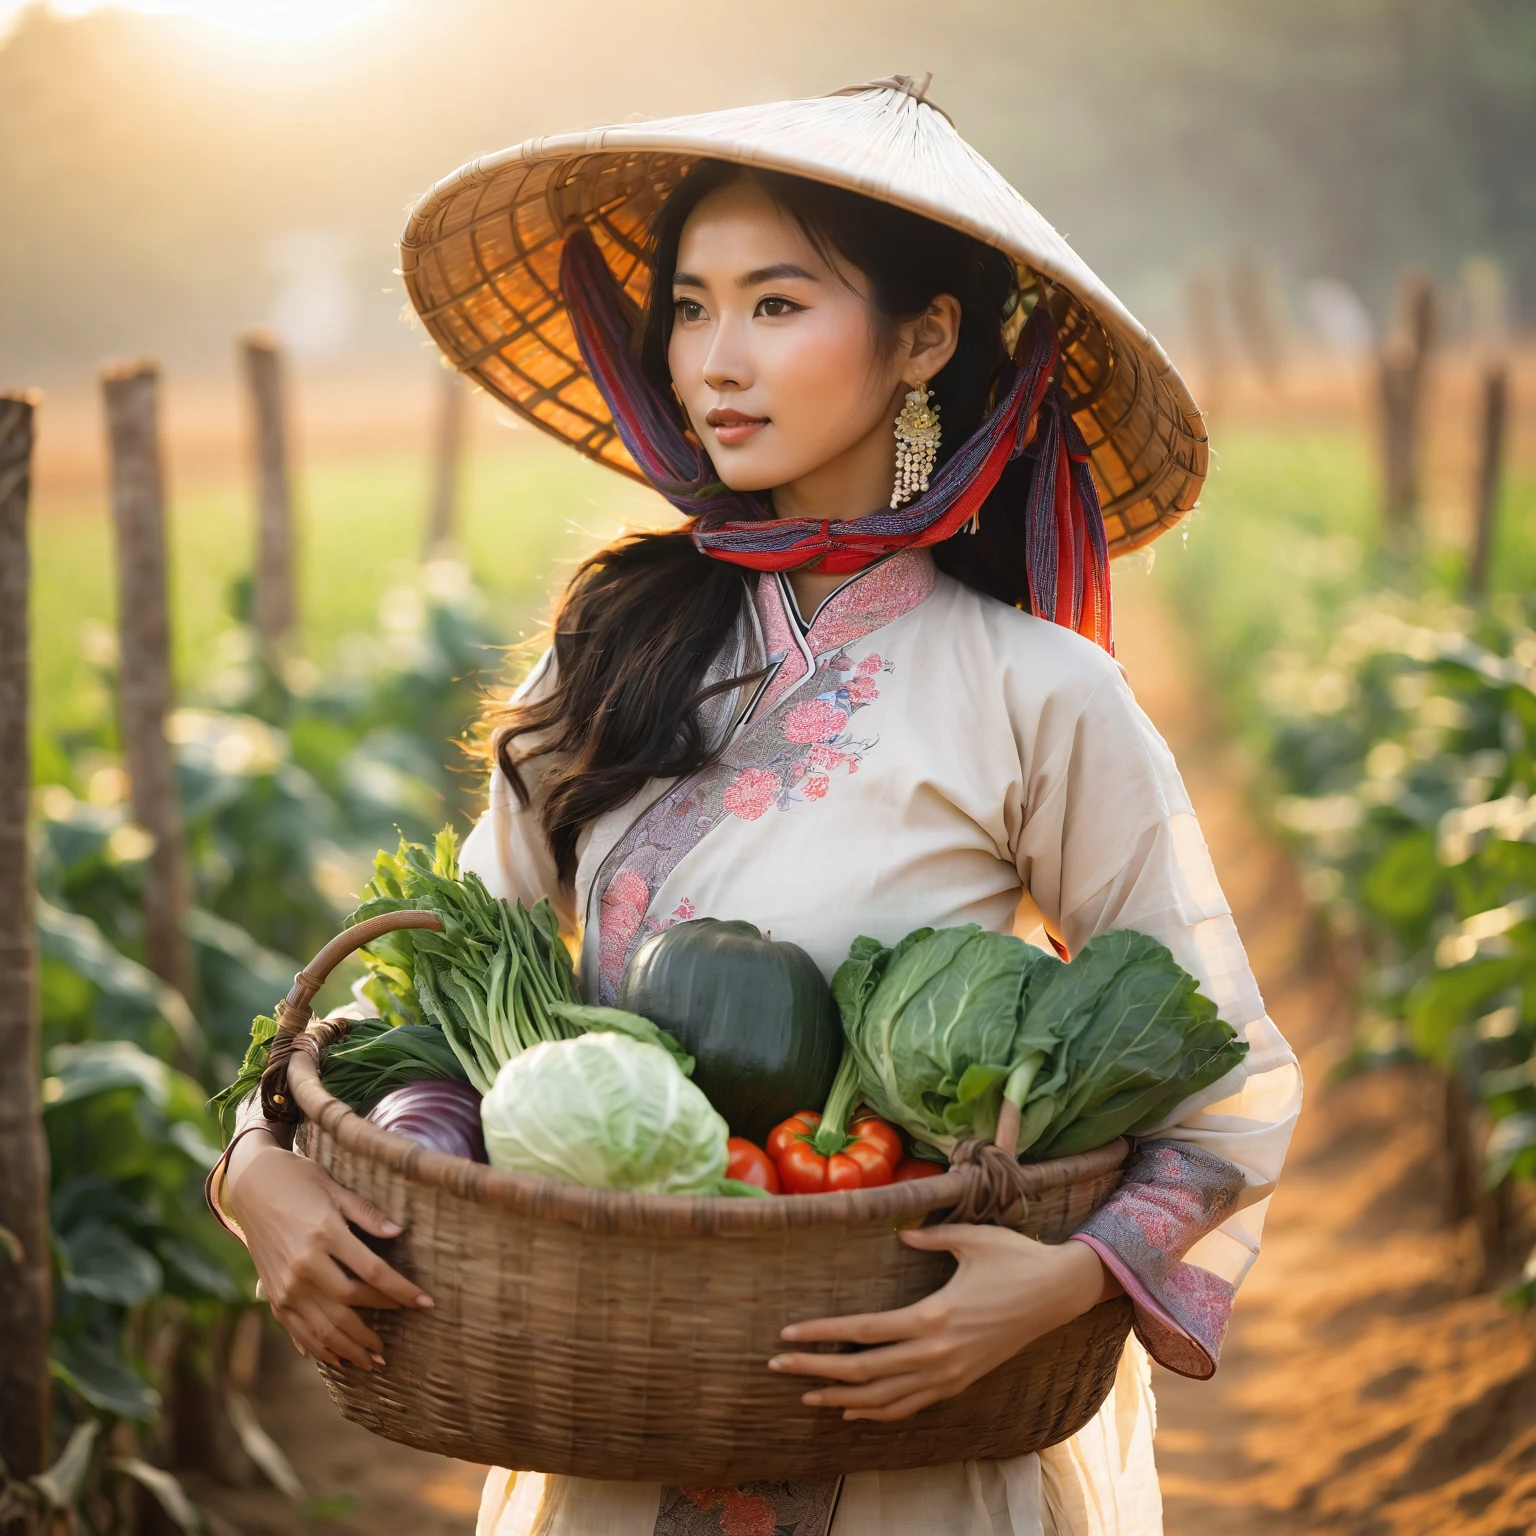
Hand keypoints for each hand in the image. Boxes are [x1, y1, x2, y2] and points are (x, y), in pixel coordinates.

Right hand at [223, 1134, 432, 1369]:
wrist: (251, 1186)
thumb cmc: (301, 1181)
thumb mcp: (336, 1188)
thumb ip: (368, 1214)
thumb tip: (399, 1232)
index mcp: (325, 1234)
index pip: (373, 1272)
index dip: (402, 1290)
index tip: (426, 1303)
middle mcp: (304, 1264)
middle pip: (350, 1304)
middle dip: (376, 1326)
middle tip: (396, 1343)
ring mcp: (286, 1284)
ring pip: (324, 1326)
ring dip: (351, 1347)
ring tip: (373, 1361)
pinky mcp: (274, 1296)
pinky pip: (299, 1331)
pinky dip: (319, 1348)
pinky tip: (338, 1360)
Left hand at [768, 1228, 1119, 1422]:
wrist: (1058, 1293)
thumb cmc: (1013, 1257)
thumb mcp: (969, 1237)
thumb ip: (929, 1238)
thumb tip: (899, 1236)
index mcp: (932, 1316)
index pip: (864, 1332)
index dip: (822, 1334)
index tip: (787, 1334)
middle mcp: (936, 1353)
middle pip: (864, 1370)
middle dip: (816, 1369)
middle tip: (777, 1364)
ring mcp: (949, 1374)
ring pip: (884, 1397)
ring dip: (841, 1397)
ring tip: (805, 1392)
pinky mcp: (960, 1382)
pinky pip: (911, 1405)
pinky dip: (878, 1411)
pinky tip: (853, 1409)